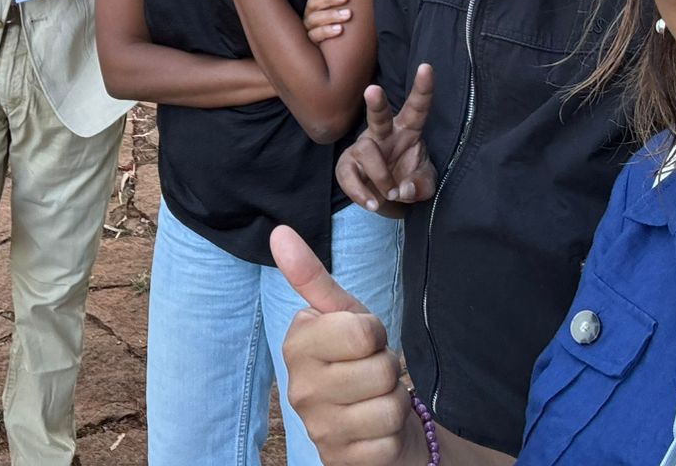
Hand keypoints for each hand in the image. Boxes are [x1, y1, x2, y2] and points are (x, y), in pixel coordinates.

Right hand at [273, 225, 426, 465]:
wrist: (373, 422)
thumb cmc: (358, 360)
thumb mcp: (343, 315)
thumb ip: (312, 277)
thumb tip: (279, 232)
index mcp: (297, 345)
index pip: (362, 331)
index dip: (375, 335)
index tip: (364, 342)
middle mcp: (299, 388)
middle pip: (380, 370)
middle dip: (388, 369)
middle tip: (372, 373)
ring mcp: (318, 429)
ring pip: (388, 407)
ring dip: (395, 403)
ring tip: (376, 399)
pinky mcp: (340, 461)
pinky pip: (387, 442)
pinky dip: (393, 436)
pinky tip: (376, 430)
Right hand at [304, 0, 352, 44]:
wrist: (338, 54)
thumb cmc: (342, 26)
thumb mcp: (342, 10)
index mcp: (314, 5)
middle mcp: (309, 15)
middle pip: (314, 3)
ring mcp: (309, 28)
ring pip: (315, 19)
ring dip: (331, 15)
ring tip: (348, 14)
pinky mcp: (311, 42)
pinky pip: (315, 35)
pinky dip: (327, 31)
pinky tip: (340, 30)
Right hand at [336, 63, 436, 212]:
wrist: (388, 201)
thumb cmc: (409, 181)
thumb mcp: (425, 185)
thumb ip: (421, 185)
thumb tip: (402, 188)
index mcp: (408, 130)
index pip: (417, 107)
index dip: (422, 88)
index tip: (426, 67)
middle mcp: (384, 134)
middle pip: (379, 115)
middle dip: (376, 102)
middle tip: (373, 90)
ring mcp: (363, 148)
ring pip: (368, 151)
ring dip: (382, 176)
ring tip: (390, 193)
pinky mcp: (347, 165)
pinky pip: (348, 175)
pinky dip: (361, 193)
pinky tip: (371, 203)